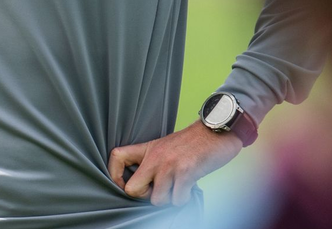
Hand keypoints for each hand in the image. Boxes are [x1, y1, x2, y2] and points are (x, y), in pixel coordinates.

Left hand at [108, 120, 242, 206]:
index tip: (124, 182)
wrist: (216, 131)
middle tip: (159, 189)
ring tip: (178, 187)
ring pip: (157, 200)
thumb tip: (143, 183)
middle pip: (132, 189)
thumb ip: (152, 161)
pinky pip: (177, 200)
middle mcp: (155, 157)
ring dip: (168, 199)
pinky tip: (189, 188)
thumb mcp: (165, 146)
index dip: (115, 174)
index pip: (116, 157)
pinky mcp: (186, 172)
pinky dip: (184, 199)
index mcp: (147, 149)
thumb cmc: (193, 143)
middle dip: (145, 196)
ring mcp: (169, 166)